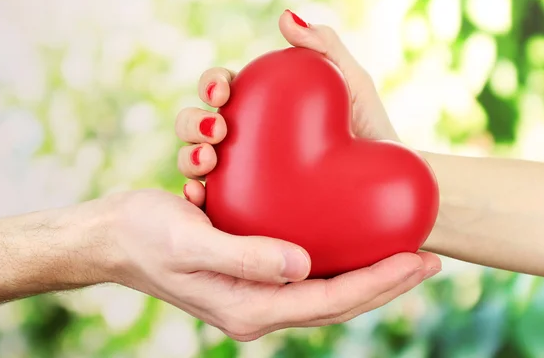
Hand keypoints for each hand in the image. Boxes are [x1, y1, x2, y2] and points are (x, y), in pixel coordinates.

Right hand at [100, 190, 440, 340]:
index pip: (331, 301)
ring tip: (404, 252)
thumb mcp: (190, 243)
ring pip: (327, 289)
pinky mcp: (250, 270)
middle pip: (338, 300)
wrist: (114, 236)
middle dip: (386, 282)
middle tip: (428, 257)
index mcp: (250, 307)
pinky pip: (307, 274)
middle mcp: (258, 304)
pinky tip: (352, 240)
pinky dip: (338, 261)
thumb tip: (303, 266)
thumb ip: (244, 258)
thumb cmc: (146, 237)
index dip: (380, 283)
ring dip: (367, 272)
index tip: (421, 259)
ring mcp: (255, 290)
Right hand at [176, 9, 400, 202]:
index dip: (211, 85)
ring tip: (209, 160)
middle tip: (217, 129)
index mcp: (259, 104)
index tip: (222, 92)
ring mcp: (240, 173)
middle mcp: (244, 137)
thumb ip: (323, 46)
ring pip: (194, 161)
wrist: (386, 179)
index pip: (220, 88)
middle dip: (193, 122)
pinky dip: (195, 197)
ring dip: (188, 156)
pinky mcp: (243, 207)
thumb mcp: (351, 82)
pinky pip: (211, 204)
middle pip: (196, 123)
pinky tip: (199, 195)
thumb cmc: (369, 128)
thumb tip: (285, 18)